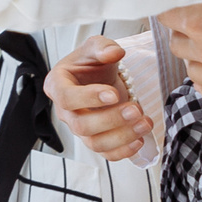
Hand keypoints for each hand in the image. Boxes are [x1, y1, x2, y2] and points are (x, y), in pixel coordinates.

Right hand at [43, 35, 159, 160]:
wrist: (100, 77)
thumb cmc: (92, 63)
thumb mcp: (96, 47)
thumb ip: (103, 47)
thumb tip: (114, 52)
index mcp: (57, 85)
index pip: (66, 98)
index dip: (89, 98)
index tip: (113, 94)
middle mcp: (65, 111)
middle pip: (81, 125)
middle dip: (111, 120)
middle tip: (135, 109)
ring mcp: (79, 129)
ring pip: (94, 143)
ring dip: (122, 137)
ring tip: (145, 123)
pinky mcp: (95, 140)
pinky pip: (106, 154)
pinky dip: (123, 151)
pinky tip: (140, 139)